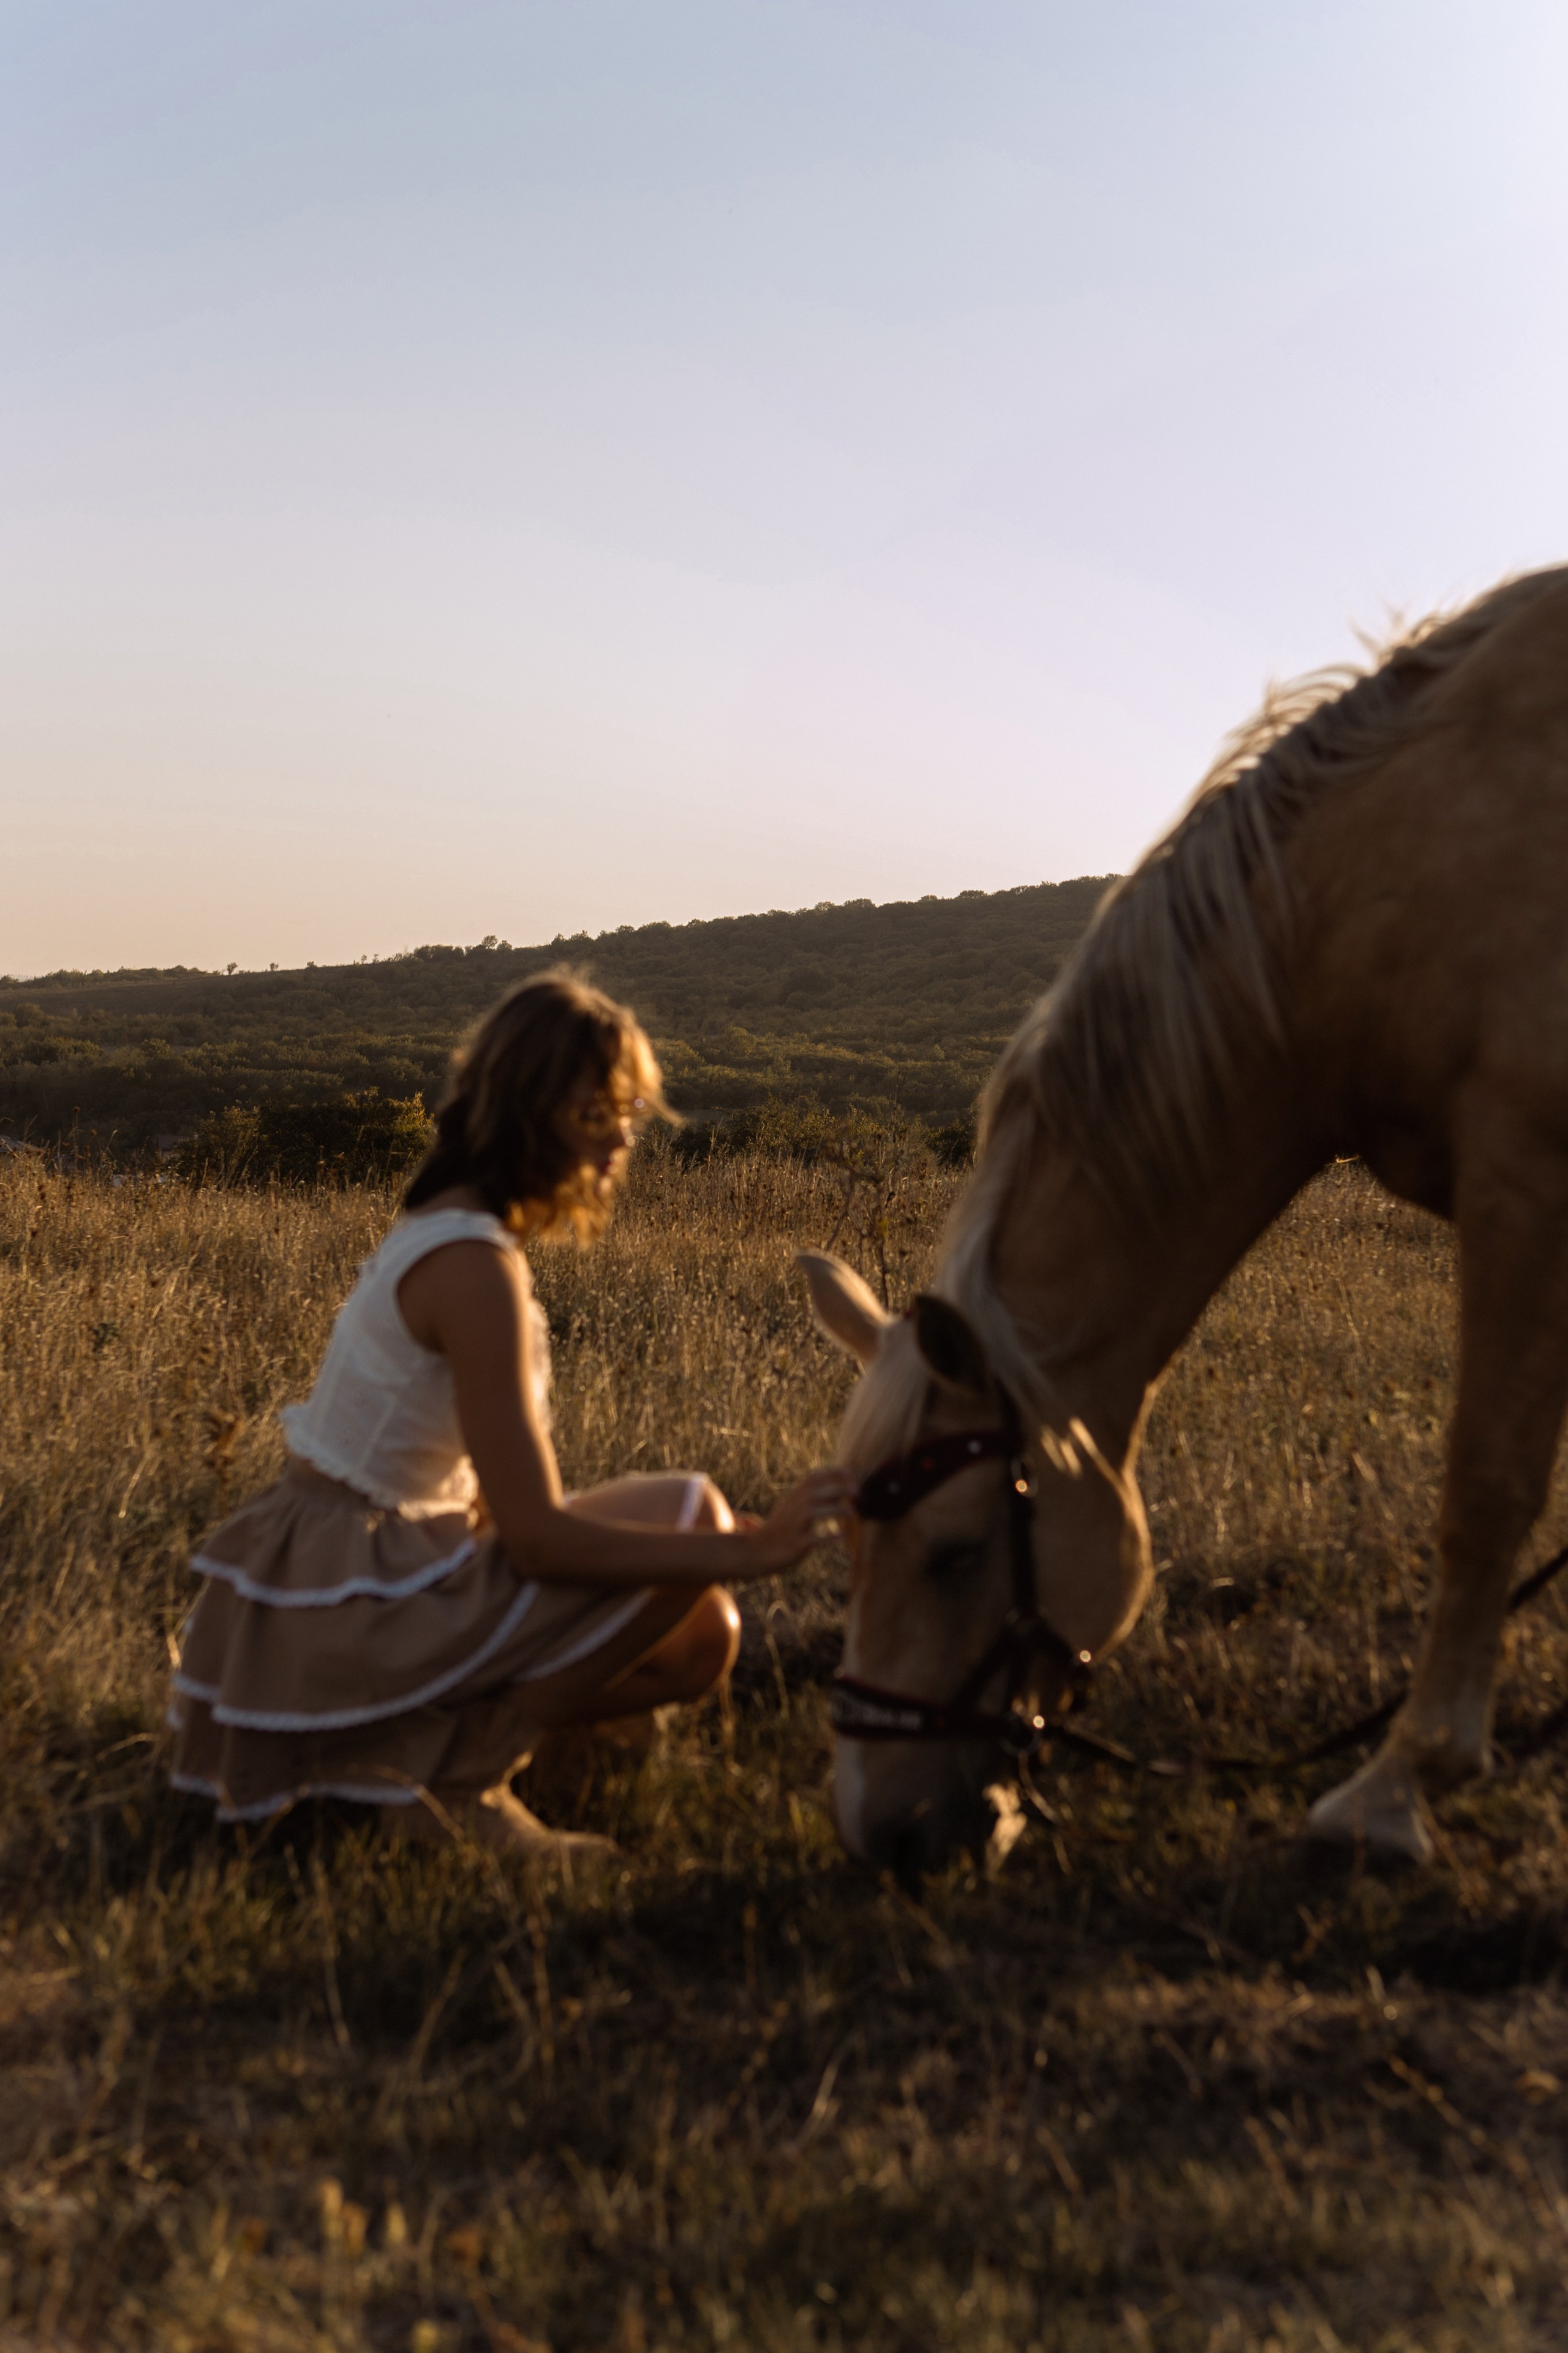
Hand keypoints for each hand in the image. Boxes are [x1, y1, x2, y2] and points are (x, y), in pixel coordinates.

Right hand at [737, 1468, 857, 1575]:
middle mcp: (793, 1509)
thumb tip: (839, 1489)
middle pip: (814, 1492)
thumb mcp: (793, 1508)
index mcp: (794, 1498)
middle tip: (858, 1491)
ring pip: (813, 1513)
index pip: (813, 1478)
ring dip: (834, 1510)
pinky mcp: (795, 1544)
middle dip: (837, 1489)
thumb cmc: (781, 1528)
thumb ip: (813, 1497)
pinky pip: (812, 1539)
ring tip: (853, 1512)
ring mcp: (794, 1526)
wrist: (757, 1550)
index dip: (832, 1473)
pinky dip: (827, 1537)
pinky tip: (841, 1536)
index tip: (851, 1473)